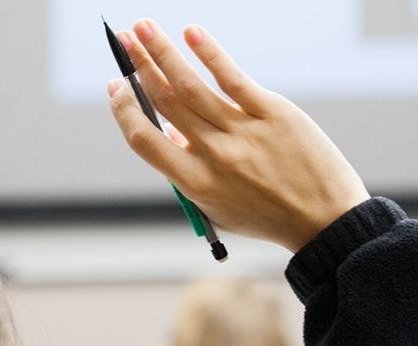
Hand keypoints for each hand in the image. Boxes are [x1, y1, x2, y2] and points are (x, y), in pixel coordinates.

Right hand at [108, 19, 369, 251]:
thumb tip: (169, 131)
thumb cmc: (265, 215)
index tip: (116, 87)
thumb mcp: (216, 208)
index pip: (143, 140)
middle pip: (165, 103)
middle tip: (123, 40)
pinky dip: (209, 54)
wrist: (326, 220)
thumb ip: (186, 171)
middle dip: (138, 67)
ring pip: (191, 86)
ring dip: (162, 52)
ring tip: (142, 28)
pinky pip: (233, 79)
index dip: (124, 109)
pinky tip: (191, 33)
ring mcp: (243, 132)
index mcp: (194, 183)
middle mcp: (214, 155)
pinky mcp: (273, 113)